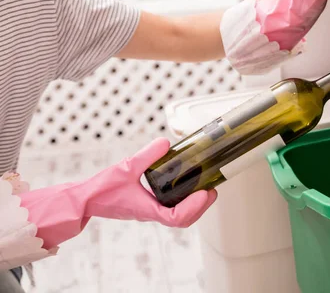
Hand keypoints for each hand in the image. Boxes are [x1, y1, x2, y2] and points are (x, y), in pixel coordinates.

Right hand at [19, 138, 216, 248]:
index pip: (177, 217)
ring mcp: (151, 211)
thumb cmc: (102, 188)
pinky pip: (171, 209)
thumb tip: (165, 142)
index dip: (194, 207)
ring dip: (194, 206)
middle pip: (183, 220)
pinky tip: (186, 187)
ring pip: (178, 216)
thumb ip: (147, 155)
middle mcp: (152, 213)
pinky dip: (183, 202)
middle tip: (212, 191)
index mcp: (148, 209)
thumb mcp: (126, 167)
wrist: (86, 199)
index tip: (205, 193)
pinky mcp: (148, 207)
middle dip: (201, 207)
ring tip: (205, 189)